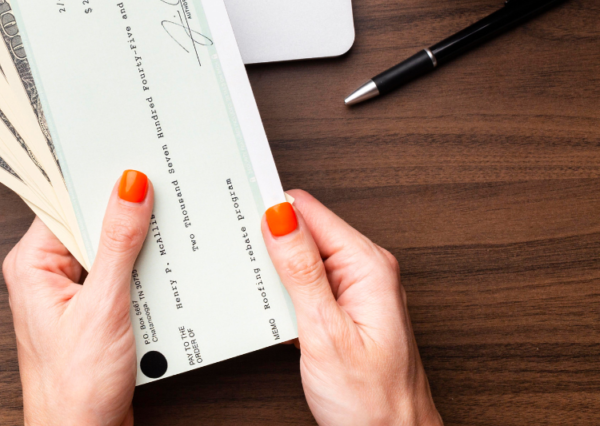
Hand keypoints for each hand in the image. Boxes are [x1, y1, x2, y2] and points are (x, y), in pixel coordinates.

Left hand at [3, 170, 152, 425]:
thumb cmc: (74, 386)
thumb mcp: (104, 305)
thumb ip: (118, 242)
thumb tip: (129, 188)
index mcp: (30, 264)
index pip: (63, 201)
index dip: (97, 180)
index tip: (131, 159)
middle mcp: (43, 274)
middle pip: (87, 223)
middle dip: (124, 212)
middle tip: (159, 192)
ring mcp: (67, 293)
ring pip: (106, 248)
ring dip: (136, 244)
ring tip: (165, 233)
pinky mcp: (89, 310)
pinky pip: (115, 274)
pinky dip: (140, 271)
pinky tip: (161, 270)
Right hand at [262, 190, 442, 425]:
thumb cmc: (373, 402)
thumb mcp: (326, 332)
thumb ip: (301, 270)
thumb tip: (279, 217)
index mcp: (368, 266)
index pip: (309, 211)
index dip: (269, 208)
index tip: (237, 209)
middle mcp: (365, 271)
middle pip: (303, 231)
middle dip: (269, 241)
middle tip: (240, 258)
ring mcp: (355, 291)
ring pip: (300, 258)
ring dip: (274, 271)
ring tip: (256, 289)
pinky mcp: (343, 310)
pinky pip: (305, 284)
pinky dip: (283, 293)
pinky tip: (273, 310)